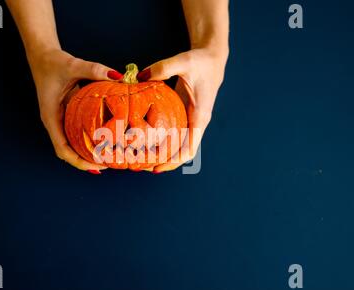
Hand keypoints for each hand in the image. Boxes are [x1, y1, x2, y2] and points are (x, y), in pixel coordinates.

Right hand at [27, 48, 122, 172]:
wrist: (42, 56)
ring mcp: (59, 120)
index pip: (62, 149)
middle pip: (67, 153)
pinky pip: (74, 134)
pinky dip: (86, 142)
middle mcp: (54, 122)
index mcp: (51, 117)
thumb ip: (94, 70)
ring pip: (70, 145)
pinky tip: (102, 142)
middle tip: (108, 164)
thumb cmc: (54, 62)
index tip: (97, 166)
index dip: (79, 161)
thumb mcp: (74, 65)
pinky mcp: (65, 115)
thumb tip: (117, 76)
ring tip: (107, 159)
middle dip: (85, 162)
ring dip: (86, 154)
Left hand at [137, 48, 228, 172]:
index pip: (189, 147)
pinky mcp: (185, 116)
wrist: (212, 59)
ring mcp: (191, 121)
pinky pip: (175, 135)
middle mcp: (197, 122)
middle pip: (182, 152)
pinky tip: (147, 142)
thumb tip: (141, 77)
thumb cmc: (201, 62)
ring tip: (142, 159)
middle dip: (165, 162)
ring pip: (179, 146)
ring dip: (163, 154)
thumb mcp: (183, 61)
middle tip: (142, 167)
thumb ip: (163, 68)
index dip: (174, 160)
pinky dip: (163, 142)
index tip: (157, 167)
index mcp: (200, 115)